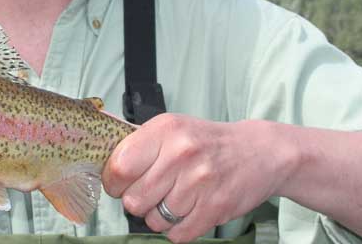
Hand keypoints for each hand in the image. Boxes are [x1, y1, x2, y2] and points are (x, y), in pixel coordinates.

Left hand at [102, 114, 292, 242]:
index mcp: (165, 130)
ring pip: (155, 220)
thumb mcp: (171, 129)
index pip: (119, 167)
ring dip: (160, 216)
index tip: (119, 184)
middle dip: (138, 202)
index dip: (113, 182)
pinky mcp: (216, 208)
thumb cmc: (206, 142)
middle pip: (133, 200)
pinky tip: (188, 210)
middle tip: (152, 192)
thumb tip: (102, 163)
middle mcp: (181, 154)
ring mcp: (200, 182)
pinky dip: (178, 229)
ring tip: (175, 198)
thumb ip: (138, 144)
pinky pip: (177, 235)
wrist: (259, 152)